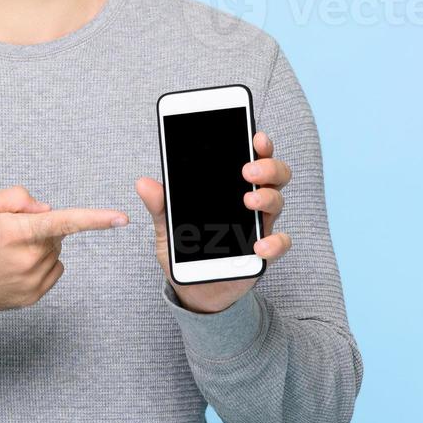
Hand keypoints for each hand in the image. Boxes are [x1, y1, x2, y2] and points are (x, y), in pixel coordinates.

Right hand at [0, 185, 129, 312]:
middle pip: (56, 235)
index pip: (65, 221)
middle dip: (40, 228)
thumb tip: (45, 208)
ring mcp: (31, 282)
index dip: (96, 219)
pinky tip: (12, 266)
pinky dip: (40, 265)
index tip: (122, 218)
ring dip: (39, 248)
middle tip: (8, 232)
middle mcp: (29, 259)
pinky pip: (51, 273)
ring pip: (54, 254)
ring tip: (5, 252)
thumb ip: (17, 198)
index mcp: (18, 232)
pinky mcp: (31, 297)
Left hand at [135, 130, 292, 313]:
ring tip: (250, 201)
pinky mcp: (263, 252)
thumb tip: (142, 183)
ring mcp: (259, 226)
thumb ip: (159, 205)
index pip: (250, 158)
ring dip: (267, 198)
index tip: (255, 136)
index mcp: (230, 188)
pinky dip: (275, 242)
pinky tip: (260, 245)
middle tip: (248, 170)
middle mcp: (250, 202)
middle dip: (267, 167)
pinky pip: (280, 243)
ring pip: (278, 201)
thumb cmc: (185, 249)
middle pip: (273, 175)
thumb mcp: (166, 226)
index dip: (258, 145)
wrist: (194, 287)